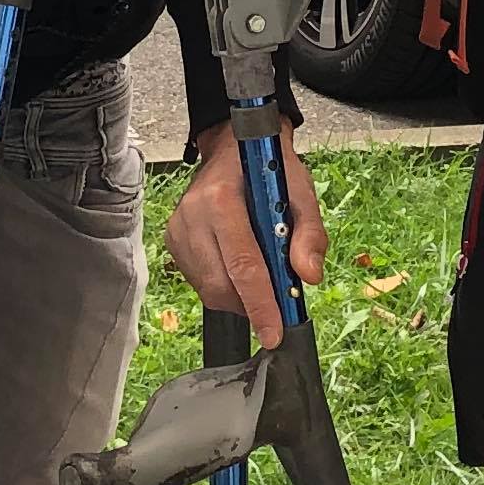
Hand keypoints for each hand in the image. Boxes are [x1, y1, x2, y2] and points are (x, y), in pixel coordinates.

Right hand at [162, 122, 328, 346]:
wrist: (233, 150)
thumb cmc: (268, 170)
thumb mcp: (301, 192)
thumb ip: (310, 234)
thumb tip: (309, 276)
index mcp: (222, 199)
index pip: (242, 265)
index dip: (260, 305)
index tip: (274, 334)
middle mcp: (192, 215)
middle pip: (221, 285)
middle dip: (251, 306)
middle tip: (276, 307)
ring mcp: (178, 230)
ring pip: (208, 290)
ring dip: (238, 298)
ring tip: (259, 280)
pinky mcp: (173, 242)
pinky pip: (199, 282)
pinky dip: (224, 287)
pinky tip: (238, 269)